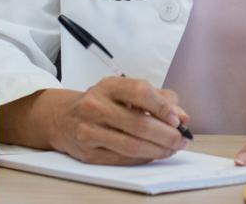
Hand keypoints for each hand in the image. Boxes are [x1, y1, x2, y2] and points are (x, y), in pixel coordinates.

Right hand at [45, 77, 190, 164]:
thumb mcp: (126, 90)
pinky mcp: (88, 152)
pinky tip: (153, 154)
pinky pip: (122, 159)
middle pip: (139, 124)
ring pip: (132, 146)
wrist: (62, 117)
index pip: (140, 92)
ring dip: (158, 150)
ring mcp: (89, 130)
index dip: (163, 108)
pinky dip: (143, 159)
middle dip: (166, 135)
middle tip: (181, 140)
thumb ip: (158, 99)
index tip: (178, 120)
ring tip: (171, 149)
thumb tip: (183, 117)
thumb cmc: (102, 102)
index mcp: (109, 86)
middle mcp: (96, 106)